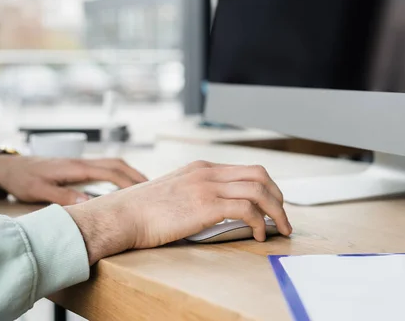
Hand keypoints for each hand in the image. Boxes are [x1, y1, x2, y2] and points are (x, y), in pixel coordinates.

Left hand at [0, 155, 147, 204]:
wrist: (9, 167)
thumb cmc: (23, 179)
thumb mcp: (40, 191)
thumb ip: (64, 197)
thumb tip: (89, 205)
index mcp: (76, 168)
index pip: (111, 172)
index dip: (129, 181)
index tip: (145, 192)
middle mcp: (82, 163)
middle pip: (117, 164)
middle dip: (137, 175)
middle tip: (155, 188)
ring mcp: (81, 164)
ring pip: (113, 164)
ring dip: (130, 173)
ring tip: (145, 187)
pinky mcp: (78, 168)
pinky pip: (105, 168)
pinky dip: (119, 174)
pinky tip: (123, 185)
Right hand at [65, 161, 291, 264]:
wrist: (122, 216)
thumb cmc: (142, 211)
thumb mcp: (173, 192)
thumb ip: (194, 194)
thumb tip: (214, 210)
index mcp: (202, 168)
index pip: (247, 170)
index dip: (267, 188)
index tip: (272, 206)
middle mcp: (208, 172)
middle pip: (260, 175)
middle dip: (278, 197)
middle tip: (282, 218)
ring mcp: (207, 186)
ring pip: (259, 191)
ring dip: (276, 212)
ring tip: (279, 229)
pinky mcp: (206, 205)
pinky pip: (247, 210)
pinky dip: (259, 223)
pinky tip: (257, 236)